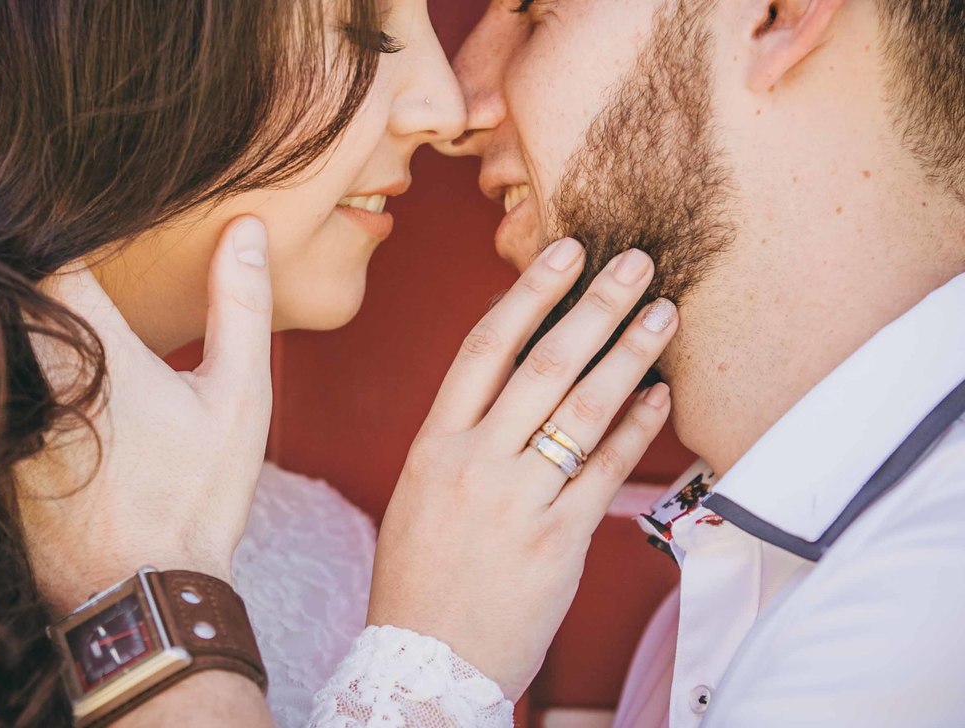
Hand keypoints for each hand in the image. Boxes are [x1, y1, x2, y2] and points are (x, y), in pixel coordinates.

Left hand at [16, 216, 272, 612]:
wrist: (146, 595)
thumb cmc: (197, 496)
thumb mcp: (239, 396)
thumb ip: (241, 305)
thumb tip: (244, 227)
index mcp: (92, 351)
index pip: (51, 255)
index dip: (61, 225)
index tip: (79, 214)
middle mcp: (31, 379)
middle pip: (5, 292)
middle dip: (24, 263)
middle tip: (45, 241)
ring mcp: (2, 424)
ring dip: (4, 319)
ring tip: (31, 302)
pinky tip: (23, 377)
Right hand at [368, 239, 676, 698]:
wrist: (423, 663)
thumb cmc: (419, 577)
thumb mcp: (419, 493)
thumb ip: (463, 438)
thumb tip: (516, 380)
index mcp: (432, 445)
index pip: (484, 349)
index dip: (529, 294)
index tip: (565, 251)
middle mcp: (474, 463)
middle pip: (545, 365)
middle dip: (597, 306)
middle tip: (636, 261)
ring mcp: (517, 502)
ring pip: (584, 410)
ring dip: (630, 354)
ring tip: (664, 314)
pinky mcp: (557, 541)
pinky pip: (607, 472)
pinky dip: (638, 430)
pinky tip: (661, 396)